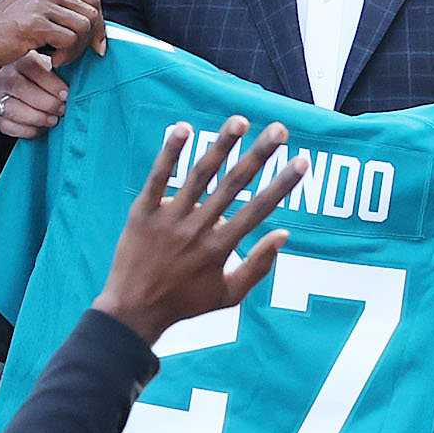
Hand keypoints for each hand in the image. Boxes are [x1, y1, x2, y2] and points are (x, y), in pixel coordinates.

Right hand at [0, 0, 101, 68]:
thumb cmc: (2, 27)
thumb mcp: (34, 8)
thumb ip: (59, 9)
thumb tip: (92, 26)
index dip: (100, 23)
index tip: (97, 43)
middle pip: (92, 13)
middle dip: (91, 39)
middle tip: (80, 55)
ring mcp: (42, 4)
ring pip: (83, 27)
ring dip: (78, 49)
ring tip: (61, 58)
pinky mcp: (35, 23)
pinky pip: (69, 40)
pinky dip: (66, 55)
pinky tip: (52, 61)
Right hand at [0, 49, 70, 138]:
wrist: (32, 89)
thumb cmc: (48, 80)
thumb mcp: (56, 70)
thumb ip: (64, 73)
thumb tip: (78, 87)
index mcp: (22, 60)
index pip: (33, 68)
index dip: (51, 83)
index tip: (66, 95)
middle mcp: (5, 76)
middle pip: (21, 89)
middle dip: (46, 103)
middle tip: (62, 110)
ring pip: (12, 109)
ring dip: (36, 118)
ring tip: (53, 120)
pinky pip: (9, 126)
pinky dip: (28, 130)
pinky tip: (41, 128)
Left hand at [96, 118, 307, 343]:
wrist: (132, 311)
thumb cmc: (184, 304)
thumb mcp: (228, 297)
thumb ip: (258, 267)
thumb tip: (283, 235)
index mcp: (220, 248)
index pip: (259, 209)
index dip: (282, 184)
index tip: (301, 161)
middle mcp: (197, 229)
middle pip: (234, 185)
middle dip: (259, 155)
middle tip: (279, 130)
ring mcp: (169, 219)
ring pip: (199, 175)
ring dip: (221, 146)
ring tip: (240, 121)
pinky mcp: (143, 213)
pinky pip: (158, 178)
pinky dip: (170, 152)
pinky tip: (182, 128)